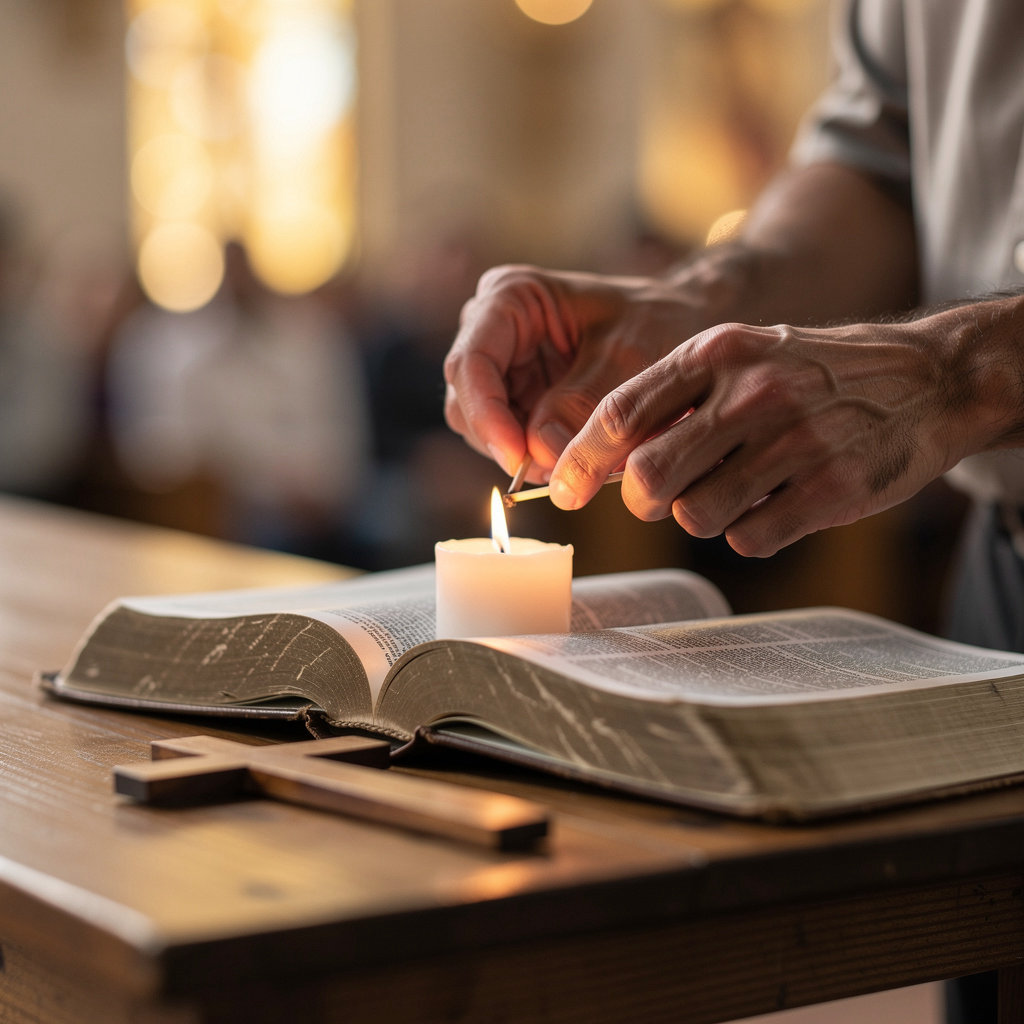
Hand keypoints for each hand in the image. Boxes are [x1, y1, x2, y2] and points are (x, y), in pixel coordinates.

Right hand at [443, 264, 703, 479]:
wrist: (680, 325)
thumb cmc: (657, 322)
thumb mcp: (629, 356)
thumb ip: (583, 402)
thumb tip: (538, 454)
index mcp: (510, 297)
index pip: (471, 363)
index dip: (487, 416)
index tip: (517, 459)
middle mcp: (491, 329)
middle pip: (467, 402)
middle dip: (505, 442)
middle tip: (556, 473)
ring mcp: (500, 367)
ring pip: (482, 429)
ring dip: (520, 455)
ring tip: (576, 464)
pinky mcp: (514, 398)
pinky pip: (507, 440)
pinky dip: (533, 457)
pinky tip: (572, 458)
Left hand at [549, 319, 974, 556]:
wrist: (926, 378)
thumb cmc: (810, 374)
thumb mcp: (741, 357)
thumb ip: (674, 399)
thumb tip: (602, 460)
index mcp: (717, 353)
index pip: (621, 413)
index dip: (580, 459)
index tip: (562, 490)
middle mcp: (752, 393)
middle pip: (650, 478)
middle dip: (643, 501)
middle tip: (660, 498)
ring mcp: (795, 442)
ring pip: (696, 516)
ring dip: (703, 515)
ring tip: (739, 488)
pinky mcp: (832, 489)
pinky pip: (749, 539)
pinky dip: (751, 532)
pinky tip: (778, 503)